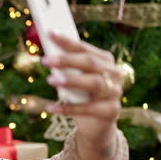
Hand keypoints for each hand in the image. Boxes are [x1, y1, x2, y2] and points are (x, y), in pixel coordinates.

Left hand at [42, 32, 121, 159]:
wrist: (97, 127)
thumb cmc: (83, 98)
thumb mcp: (76, 81)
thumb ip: (68, 69)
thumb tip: (47, 56)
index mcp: (106, 62)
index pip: (85, 49)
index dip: (67, 41)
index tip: (49, 33)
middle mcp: (114, 74)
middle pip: (91, 63)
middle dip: (67, 60)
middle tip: (45, 60)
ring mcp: (115, 93)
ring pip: (94, 83)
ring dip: (71, 80)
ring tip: (50, 80)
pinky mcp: (111, 111)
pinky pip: (88, 109)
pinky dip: (68, 108)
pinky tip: (51, 107)